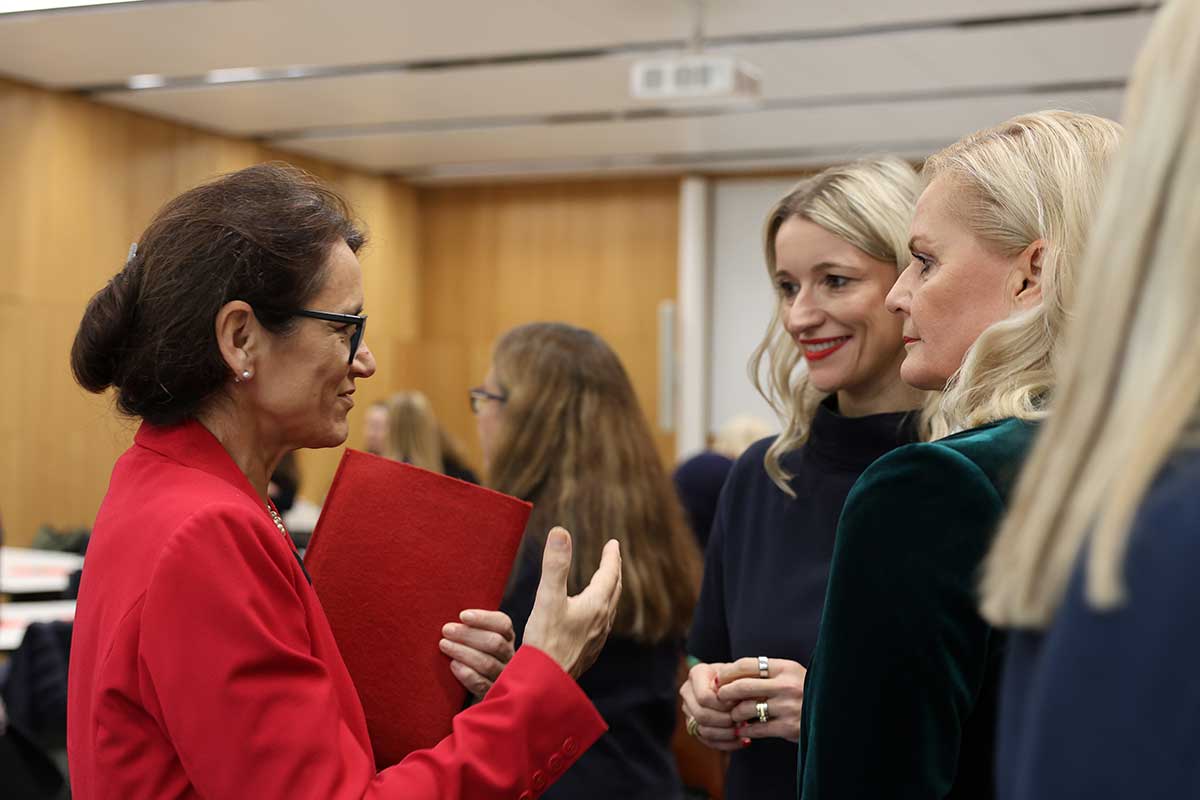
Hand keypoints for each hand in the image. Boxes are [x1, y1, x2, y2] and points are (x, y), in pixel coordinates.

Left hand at [440, 609, 515, 698]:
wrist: (479, 694)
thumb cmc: (472, 656)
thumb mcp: (478, 640)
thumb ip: (471, 628)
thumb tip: (456, 617)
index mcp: (508, 639)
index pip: (503, 624)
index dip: (483, 619)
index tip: (462, 616)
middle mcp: (510, 657)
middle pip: (495, 643)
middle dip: (468, 634)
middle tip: (447, 630)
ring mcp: (503, 678)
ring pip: (488, 663)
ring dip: (463, 652)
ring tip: (444, 645)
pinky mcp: (493, 695)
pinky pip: (482, 684)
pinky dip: (467, 674)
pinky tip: (454, 665)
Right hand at [522, 527, 621, 678]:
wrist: (545, 682)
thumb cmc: (545, 641)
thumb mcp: (547, 597)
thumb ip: (555, 565)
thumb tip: (561, 532)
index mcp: (596, 604)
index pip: (609, 574)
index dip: (611, 556)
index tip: (613, 543)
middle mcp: (602, 621)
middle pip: (614, 590)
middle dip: (613, 571)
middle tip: (612, 558)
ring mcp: (597, 638)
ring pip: (609, 608)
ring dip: (609, 591)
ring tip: (605, 583)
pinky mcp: (588, 652)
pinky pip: (601, 624)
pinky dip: (601, 610)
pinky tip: (591, 617)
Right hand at [679, 661, 743, 751]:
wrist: (735, 682)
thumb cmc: (739, 676)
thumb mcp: (739, 673)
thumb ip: (736, 683)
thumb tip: (736, 700)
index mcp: (696, 674)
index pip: (704, 697)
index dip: (722, 705)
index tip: (739, 705)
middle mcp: (688, 692)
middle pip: (701, 715)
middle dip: (725, 721)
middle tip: (743, 721)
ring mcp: (689, 710)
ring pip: (703, 731)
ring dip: (727, 734)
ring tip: (744, 731)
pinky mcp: (695, 726)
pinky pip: (708, 741)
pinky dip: (727, 744)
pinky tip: (743, 741)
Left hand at [715, 657, 806, 742]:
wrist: (831, 714)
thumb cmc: (804, 691)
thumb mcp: (790, 674)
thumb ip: (766, 673)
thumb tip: (728, 675)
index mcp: (785, 668)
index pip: (747, 664)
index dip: (728, 672)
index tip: (718, 678)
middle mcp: (786, 685)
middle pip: (742, 686)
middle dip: (725, 692)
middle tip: (719, 697)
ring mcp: (788, 707)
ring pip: (746, 709)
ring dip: (735, 714)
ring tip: (733, 716)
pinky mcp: (788, 727)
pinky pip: (756, 729)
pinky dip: (745, 730)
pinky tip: (742, 730)